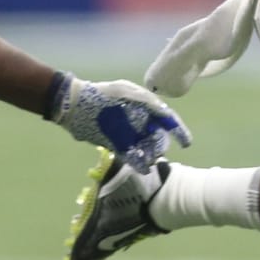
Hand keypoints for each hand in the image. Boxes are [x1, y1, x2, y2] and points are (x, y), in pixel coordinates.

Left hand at [47, 74, 192, 172]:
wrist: (73, 106)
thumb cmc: (100, 95)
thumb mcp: (125, 92)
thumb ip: (146, 100)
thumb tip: (165, 113)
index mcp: (143, 105)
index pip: (165, 118)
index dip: (178, 130)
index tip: (186, 143)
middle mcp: (138, 120)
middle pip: (157, 135)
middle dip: (160, 144)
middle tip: (156, 151)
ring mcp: (127, 132)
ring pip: (145, 147)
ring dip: (150, 155)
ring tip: (149, 161)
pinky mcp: (115, 143)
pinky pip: (131, 155)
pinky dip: (138, 161)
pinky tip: (142, 167)